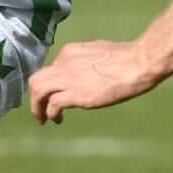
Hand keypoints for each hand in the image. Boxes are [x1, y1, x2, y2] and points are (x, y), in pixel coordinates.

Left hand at [28, 40, 163, 123]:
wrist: (136, 63)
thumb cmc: (126, 58)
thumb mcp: (98, 53)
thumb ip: (85, 62)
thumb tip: (84, 73)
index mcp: (70, 52)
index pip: (51, 69)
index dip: (52, 83)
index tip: (55, 93)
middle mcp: (63, 63)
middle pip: (37, 80)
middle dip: (35, 96)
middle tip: (39, 109)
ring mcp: (68, 78)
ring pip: (38, 91)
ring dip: (37, 107)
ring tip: (42, 119)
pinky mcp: (76, 94)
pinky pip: (53, 105)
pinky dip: (50, 114)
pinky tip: (57, 120)